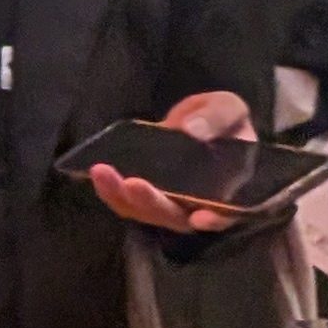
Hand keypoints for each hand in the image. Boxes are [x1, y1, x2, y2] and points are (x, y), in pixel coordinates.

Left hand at [87, 89, 259, 230]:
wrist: (200, 121)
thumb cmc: (224, 120)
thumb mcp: (228, 110)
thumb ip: (217, 118)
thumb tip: (192, 130)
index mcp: (228, 188)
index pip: (226, 212)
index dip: (214, 218)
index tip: (200, 217)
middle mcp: (198, 204)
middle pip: (174, 215)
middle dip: (151, 202)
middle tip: (132, 184)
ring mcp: (170, 202)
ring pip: (146, 211)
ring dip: (122, 196)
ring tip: (102, 173)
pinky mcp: (148, 193)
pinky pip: (128, 200)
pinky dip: (113, 191)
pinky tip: (98, 175)